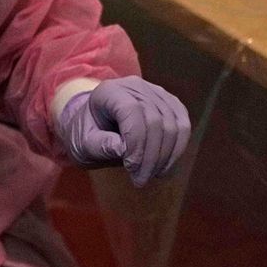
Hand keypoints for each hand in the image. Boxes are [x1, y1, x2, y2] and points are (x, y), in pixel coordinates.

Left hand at [58, 76, 190, 186]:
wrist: (94, 126)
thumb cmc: (86, 134)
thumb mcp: (82, 143)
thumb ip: (99, 145)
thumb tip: (123, 149)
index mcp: (110, 91)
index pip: (132, 111)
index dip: (136, 142)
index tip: (131, 168)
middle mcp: (136, 86)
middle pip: (156, 120)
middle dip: (151, 156)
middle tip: (140, 180)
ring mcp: (156, 93)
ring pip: (173, 125)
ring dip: (165, 156)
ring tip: (150, 176)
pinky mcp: (171, 104)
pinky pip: (183, 127)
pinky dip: (176, 150)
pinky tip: (164, 168)